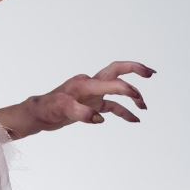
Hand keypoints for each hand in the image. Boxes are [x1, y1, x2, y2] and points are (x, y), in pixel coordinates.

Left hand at [25, 61, 155, 132]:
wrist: (38, 114)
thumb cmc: (48, 108)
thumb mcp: (62, 110)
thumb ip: (81, 113)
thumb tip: (100, 118)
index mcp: (85, 83)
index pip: (112, 81)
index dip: (127, 89)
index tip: (137, 100)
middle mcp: (91, 84)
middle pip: (117, 71)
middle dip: (135, 69)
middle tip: (151, 73)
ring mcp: (92, 94)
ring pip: (117, 90)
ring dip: (132, 96)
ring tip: (144, 107)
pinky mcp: (91, 104)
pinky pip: (111, 106)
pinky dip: (123, 112)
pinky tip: (134, 119)